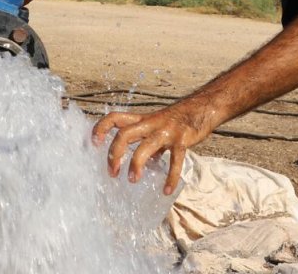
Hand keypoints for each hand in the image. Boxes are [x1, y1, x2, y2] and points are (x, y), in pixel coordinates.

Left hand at [91, 105, 211, 195]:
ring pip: (145, 147)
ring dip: (136, 165)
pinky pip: (175, 161)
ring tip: (132, 180)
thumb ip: (146, 141)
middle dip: (115, 154)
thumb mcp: (157, 126)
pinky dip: (170, 178)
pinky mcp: (182, 140)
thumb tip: (140, 161)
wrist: (203, 107)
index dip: (101, 128)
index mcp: (142, 119)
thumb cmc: (178, 119)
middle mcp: (151, 123)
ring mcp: (166, 131)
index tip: (93, 143)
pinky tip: (166, 190)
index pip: (115, 118)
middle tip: (112, 172)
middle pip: (125, 134)